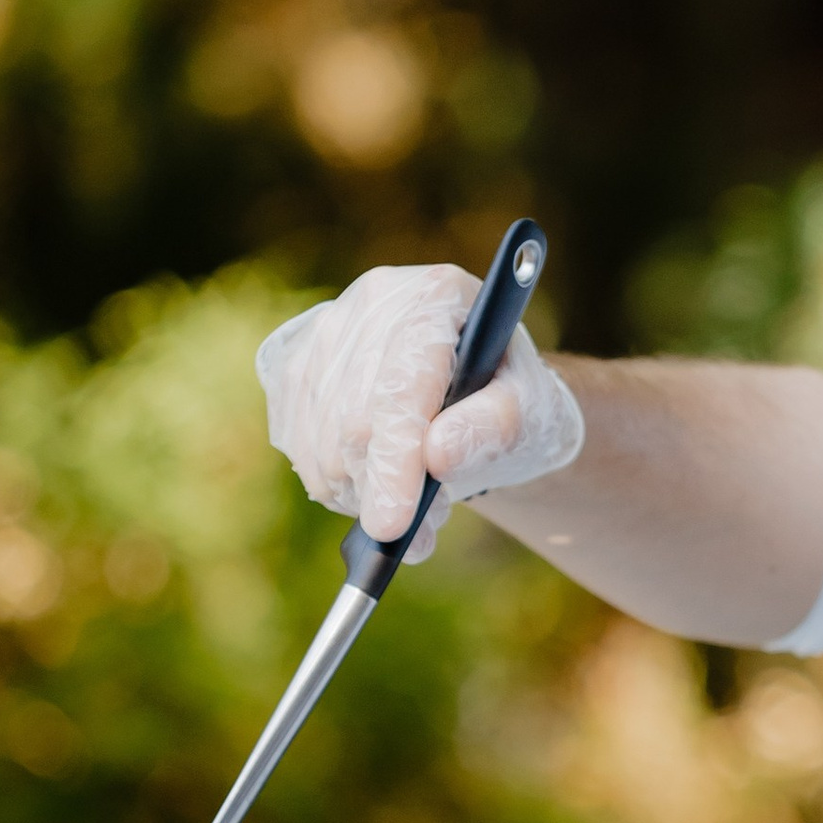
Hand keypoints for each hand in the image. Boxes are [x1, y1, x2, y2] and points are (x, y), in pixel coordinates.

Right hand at [257, 262, 583, 555]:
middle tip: (431, 520)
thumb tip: (437, 455)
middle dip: (386, 490)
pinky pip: (296, 446)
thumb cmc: (510, 399)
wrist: (480, 388)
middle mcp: (375, 301)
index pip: (401, 387)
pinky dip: (336, 484)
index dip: (394, 460)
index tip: (393, 526)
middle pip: (352, 423)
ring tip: (414, 498)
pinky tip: (377, 479)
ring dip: (363, 494)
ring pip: (319, 444)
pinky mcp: (292, 363)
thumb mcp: (530, 413)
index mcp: (438, 297)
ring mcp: (325, 330)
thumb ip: (495, 428)